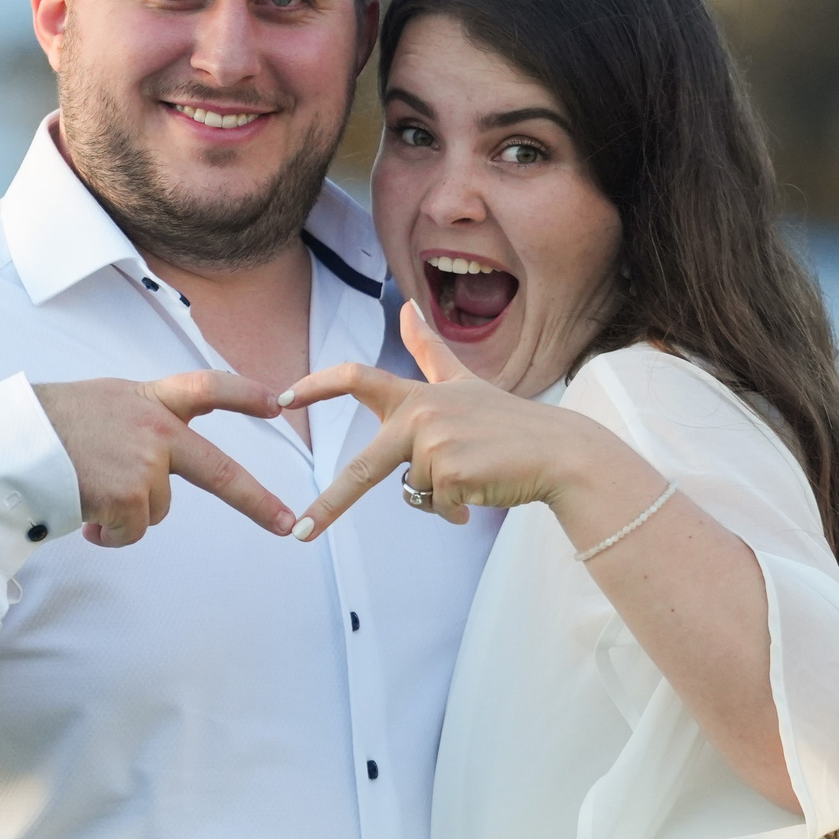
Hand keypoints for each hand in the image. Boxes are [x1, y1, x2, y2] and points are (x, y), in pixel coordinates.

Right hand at [33, 371, 294, 546]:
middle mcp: (156, 428)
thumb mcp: (103, 403)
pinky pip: (131, 531)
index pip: (207, 388)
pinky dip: (109, 533)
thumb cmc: (46, 425)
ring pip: (157, 510)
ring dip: (126, 512)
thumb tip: (156, 465)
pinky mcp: (128, 496)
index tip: (278, 403)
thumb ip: (138, 421)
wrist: (10, 442)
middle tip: (288, 525)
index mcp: (148, 399)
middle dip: (258, 502)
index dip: (245, 395)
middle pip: (219, 471)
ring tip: (87, 491)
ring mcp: (145, 463)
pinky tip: (82, 512)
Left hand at [277, 302, 603, 534]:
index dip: (315, 387)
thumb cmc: (510, 422)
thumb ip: (430, 349)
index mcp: (417, 395)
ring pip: (414, 491)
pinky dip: (456, 508)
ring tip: (475, 475)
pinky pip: (437, 506)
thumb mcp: (465, 381)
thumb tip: (408, 306)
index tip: (280, 399)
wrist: (558, 452)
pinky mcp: (450, 473)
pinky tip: (482, 489)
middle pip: (362, 467)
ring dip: (440, 496)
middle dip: (329, 505)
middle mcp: (420, 415)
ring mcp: (435, 444)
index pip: (356, 378)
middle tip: (301, 532)